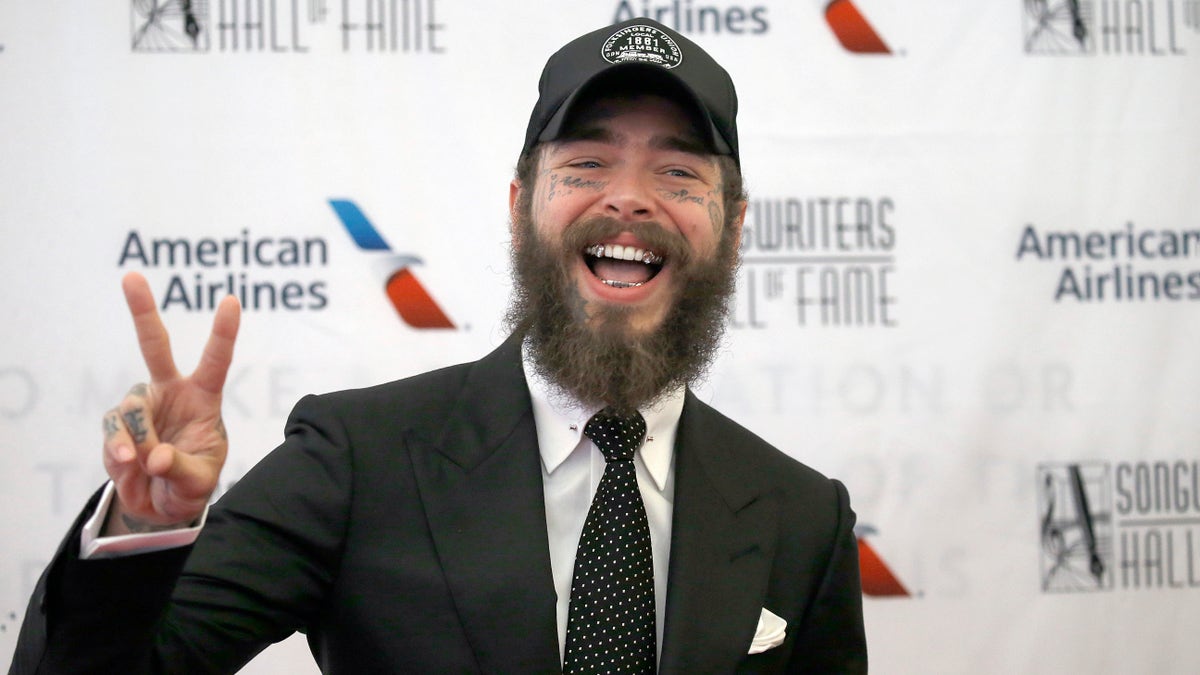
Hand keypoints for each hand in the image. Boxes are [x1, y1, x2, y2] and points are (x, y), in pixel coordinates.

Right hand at [101, 272, 240, 534]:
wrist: (162, 506)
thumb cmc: (192, 484)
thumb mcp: (198, 481)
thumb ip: (180, 467)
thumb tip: (153, 457)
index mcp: (203, 397)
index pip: (215, 360)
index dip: (223, 332)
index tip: (231, 300)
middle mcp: (169, 392)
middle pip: (154, 345)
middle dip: (142, 310)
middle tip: (131, 276)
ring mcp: (141, 407)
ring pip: (130, 407)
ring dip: (137, 438)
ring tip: (144, 463)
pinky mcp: (116, 426)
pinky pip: (113, 432)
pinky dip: (118, 452)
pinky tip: (128, 465)